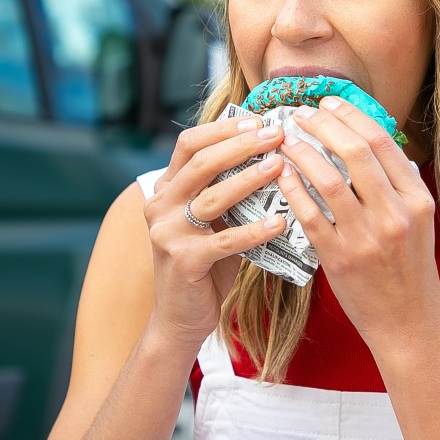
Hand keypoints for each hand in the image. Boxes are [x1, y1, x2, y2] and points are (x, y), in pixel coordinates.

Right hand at [144, 114, 287, 349]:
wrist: (179, 318)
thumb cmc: (205, 266)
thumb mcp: (212, 222)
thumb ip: (229, 192)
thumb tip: (274, 158)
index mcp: (166, 189)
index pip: (189, 144)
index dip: (223, 129)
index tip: (257, 121)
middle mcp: (160, 205)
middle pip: (200, 163)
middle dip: (240, 145)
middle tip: (275, 136)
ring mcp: (167, 233)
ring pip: (212, 197)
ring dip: (249, 179)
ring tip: (280, 166)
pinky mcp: (183, 261)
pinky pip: (225, 240)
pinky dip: (254, 230)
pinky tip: (280, 222)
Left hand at [276, 96, 439, 349]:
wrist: (408, 323)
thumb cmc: (408, 270)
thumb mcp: (418, 222)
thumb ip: (399, 185)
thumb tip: (374, 142)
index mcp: (417, 199)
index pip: (382, 142)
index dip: (351, 115)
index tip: (329, 102)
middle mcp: (395, 214)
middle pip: (356, 152)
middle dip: (324, 124)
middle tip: (301, 112)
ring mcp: (367, 237)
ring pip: (329, 179)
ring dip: (302, 153)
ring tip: (285, 139)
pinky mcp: (340, 259)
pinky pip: (310, 215)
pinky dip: (293, 189)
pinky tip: (281, 175)